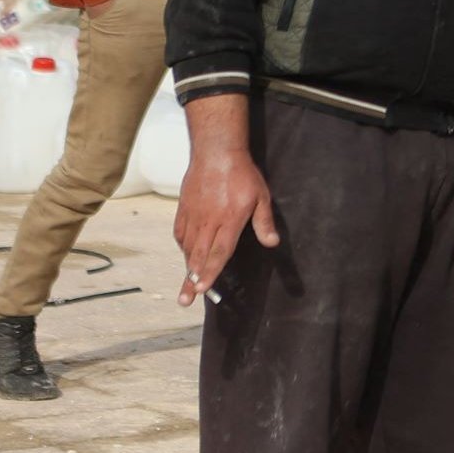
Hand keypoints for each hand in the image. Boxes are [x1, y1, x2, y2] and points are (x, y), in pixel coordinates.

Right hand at [174, 144, 276, 306]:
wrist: (216, 152)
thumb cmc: (242, 174)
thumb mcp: (261, 196)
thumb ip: (264, 222)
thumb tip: (272, 243)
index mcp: (228, 220)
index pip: (219, 252)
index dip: (211, 272)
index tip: (203, 288)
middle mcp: (208, 221)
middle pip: (199, 256)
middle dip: (192, 280)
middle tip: (185, 299)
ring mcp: (193, 216)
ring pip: (188, 247)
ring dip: (187, 267)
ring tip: (186, 286)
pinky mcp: (184, 209)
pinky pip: (180, 233)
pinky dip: (183, 247)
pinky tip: (186, 256)